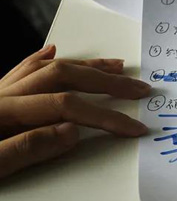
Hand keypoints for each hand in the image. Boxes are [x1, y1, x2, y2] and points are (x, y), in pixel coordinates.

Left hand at [0, 45, 150, 178]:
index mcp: (2, 112)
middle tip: (139, 89)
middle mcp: (3, 95)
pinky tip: (55, 51)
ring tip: (117, 66)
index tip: (132, 128)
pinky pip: (22, 70)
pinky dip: (41, 59)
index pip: (65, 106)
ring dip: (86, 66)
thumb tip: (71, 131)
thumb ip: (26, 149)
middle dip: (106, 83)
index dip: (103, 116)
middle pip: (63, 77)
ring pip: (48, 68)